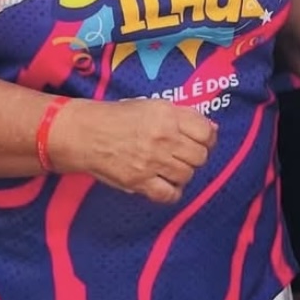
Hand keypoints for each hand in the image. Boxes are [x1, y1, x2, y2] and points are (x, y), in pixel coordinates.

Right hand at [51, 99, 217, 204]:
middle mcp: (163, 138)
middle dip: (196, 155)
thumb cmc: (119, 116)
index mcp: (167, 115)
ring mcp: (152, 162)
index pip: (206, 132)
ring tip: (171, 166)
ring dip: (183, 172)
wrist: (87, 133)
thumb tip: (212, 129)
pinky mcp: (139, 182)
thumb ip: (184, 115)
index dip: (208, 137)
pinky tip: (166, 183)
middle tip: (184, 154)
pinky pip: (169, 194)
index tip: (202, 140)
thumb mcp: (153, 105)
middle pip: (200, 156)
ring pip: (187, 175)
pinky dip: (172, 191)